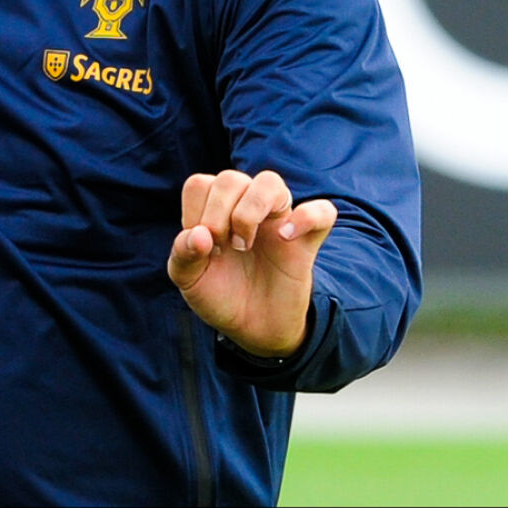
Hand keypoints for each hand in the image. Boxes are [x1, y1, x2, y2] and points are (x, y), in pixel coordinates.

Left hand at [166, 169, 336, 357]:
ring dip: (250, 210)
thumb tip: (198, 234)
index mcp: (215, 210)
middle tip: (222, 249)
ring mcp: (278, 221)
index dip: (194, 213)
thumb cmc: (220, 295)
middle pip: (230, 179)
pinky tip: (286, 238)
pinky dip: (307, 218)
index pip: (200, 184)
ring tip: (244, 245)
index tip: (200, 247)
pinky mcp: (306, 242)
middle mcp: (245, 207)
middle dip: (218, 213)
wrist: (253, 329)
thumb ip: (184, 255)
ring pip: (270, 182)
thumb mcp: (189, 281)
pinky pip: (323, 212)